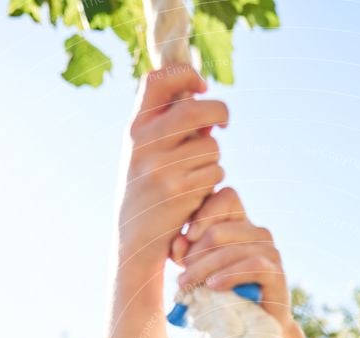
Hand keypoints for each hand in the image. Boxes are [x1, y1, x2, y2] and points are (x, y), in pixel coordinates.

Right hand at [115, 65, 227, 275]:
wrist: (135, 240)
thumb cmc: (147, 193)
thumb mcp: (145, 154)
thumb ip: (168, 128)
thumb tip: (204, 101)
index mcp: (136, 129)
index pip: (158, 80)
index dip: (185, 74)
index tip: (202, 86)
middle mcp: (146, 144)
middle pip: (196, 110)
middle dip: (219, 112)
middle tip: (224, 122)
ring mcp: (163, 168)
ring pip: (211, 147)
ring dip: (214, 159)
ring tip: (196, 175)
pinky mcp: (181, 192)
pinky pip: (215, 174)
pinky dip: (213, 181)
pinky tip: (196, 194)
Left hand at [170, 187, 294, 329]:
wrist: (251, 326)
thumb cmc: (222, 294)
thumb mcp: (198, 269)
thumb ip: (186, 252)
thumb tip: (178, 242)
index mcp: (240, 223)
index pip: (226, 196)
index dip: (204, 212)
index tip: (186, 237)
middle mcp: (257, 232)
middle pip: (221, 229)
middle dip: (196, 252)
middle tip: (182, 275)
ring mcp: (269, 251)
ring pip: (231, 250)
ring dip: (204, 268)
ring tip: (187, 285)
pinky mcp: (276, 273)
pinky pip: (251, 266)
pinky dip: (228, 275)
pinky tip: (212, 286)